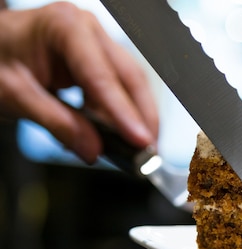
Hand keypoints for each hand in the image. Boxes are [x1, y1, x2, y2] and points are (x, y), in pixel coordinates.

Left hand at [0, 2, 158, 163]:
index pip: (102, 77)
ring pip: (130, 85)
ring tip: (136, 149)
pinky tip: (118, 136)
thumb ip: (56, 123)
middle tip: (149, 152)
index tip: (140, 140)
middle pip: (129, 78)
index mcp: (64, 27)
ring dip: (135, 118)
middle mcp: (87, 30)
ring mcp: (96, 44)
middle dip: (142, 117)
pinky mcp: (98, 61)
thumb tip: (93, 149)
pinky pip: (118, 90)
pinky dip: (119, 116)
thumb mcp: (16, 96)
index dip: (124, 112)